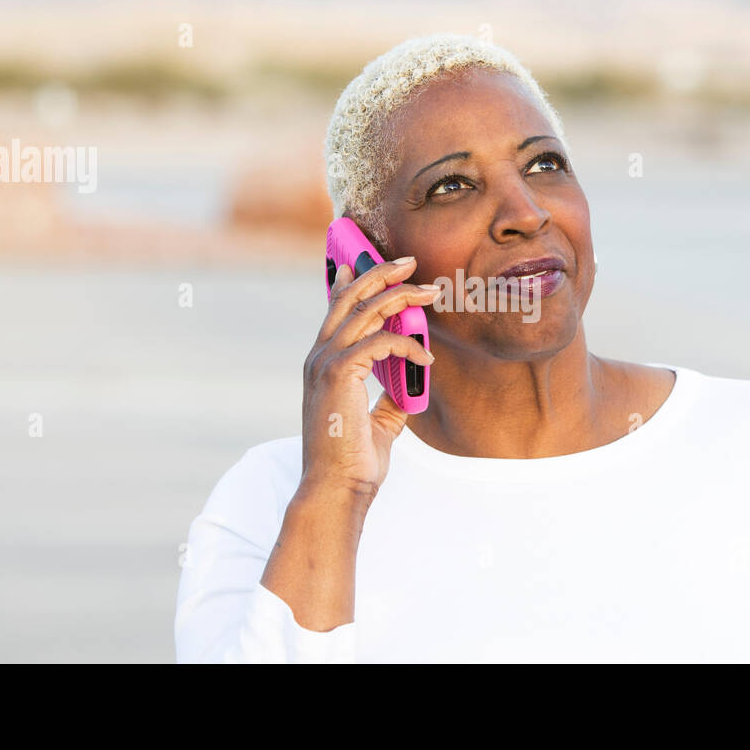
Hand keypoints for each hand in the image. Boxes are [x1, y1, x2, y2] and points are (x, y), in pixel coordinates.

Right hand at [300, 256, 437, 505]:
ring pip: (366, 309)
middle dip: (380, 273)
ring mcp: (325, 363)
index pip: (333, 311)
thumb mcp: (378, 422)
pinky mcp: (339, 373)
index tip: (360, 261)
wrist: (336, 487)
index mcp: (321, 364)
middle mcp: (318, 357)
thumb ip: (390, 397)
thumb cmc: (353, 460)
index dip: (347, 282)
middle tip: (410, 263)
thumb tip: (412, 381)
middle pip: (348, 297)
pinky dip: (408, 344)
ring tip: (431, 292)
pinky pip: (381, 341)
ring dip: (402, 295)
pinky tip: (426, 360)